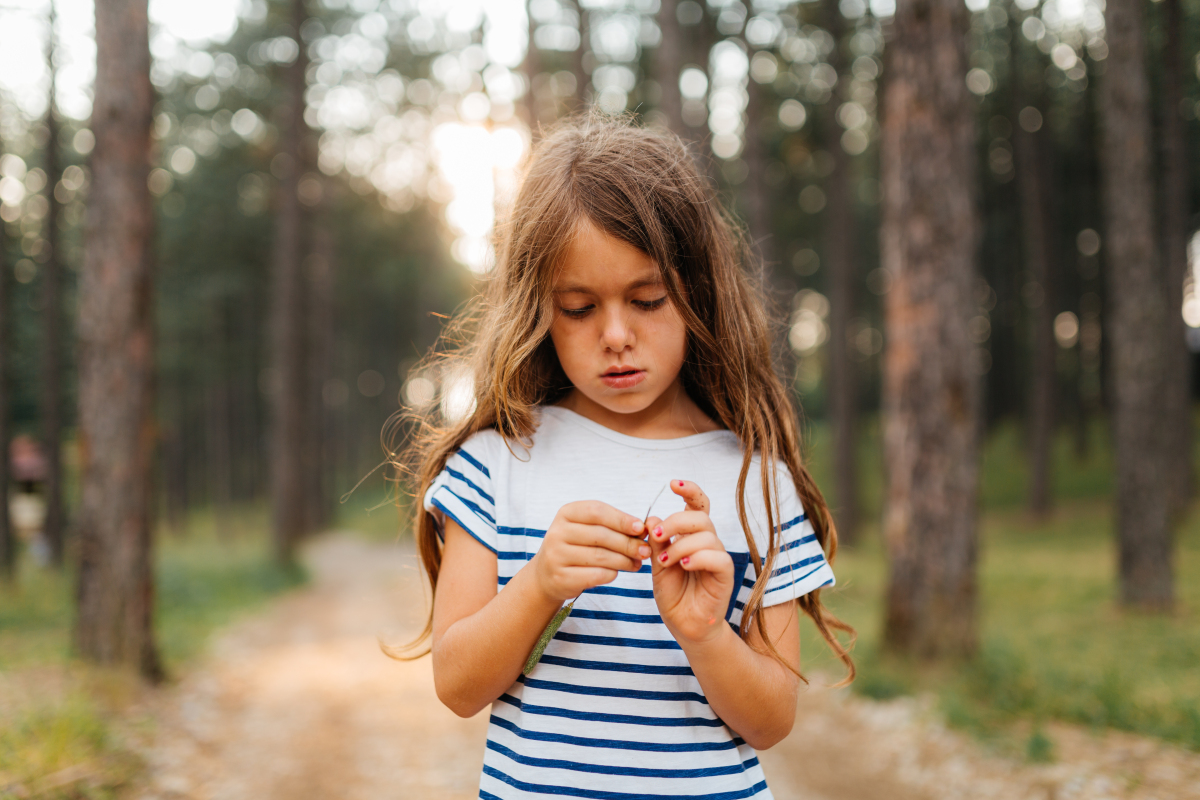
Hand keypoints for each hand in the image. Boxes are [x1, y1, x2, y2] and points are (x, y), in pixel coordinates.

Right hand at [533, 501, 650, 602]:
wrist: (547, 574)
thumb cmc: (576, 547)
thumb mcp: (587, 529)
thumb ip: (611, 526)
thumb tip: (642, 530)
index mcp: (566, 513)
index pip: (597, 511)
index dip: (621, 519)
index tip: (641, 528)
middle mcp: (557, 532)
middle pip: (601, 535)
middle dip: (628, 543)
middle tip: (646, 551)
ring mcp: (556, 556)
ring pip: (600, 557)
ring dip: (624, 561)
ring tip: (637, 563)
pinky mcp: (561, 577)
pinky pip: (595, 575)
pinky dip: (611, 574)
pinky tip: (618, 573)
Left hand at [646, 480, 733, 644]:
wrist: (684, 625)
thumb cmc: (673, 594)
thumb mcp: (657, 565)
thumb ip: (657, 543)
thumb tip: (652, 517)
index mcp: (691, 536)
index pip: (697, 505)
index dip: (689, 490)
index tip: (673, 484)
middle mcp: (707, 543)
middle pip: (700, 517)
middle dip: (675, 521)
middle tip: (657, 536)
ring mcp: (718, 558)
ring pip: (707, 536)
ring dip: (681, 545)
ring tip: (665, 562)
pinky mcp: (725, 575)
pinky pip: (718, 557)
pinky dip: (698, 557)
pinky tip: (683, 565)